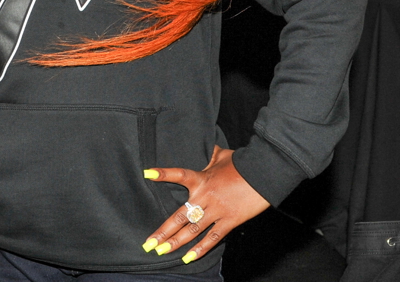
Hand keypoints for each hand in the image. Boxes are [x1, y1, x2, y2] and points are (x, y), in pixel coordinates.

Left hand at [141, 146, 268, 264]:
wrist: (262, 173)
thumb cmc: (242, 162)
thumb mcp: (221, 155)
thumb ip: (209, 156)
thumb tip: (207, 151)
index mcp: (201, 178)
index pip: (178, 174)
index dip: (163, 173)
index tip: (147, 173)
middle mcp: (205, 196)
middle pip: (180, 217)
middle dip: (163, 232)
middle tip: (149, 243)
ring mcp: (217, 210)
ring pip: (192, 230)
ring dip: (176, 242)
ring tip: (162, 251)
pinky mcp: (230, 220)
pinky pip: (213, 237)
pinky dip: (201, 248)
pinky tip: (189, 257)